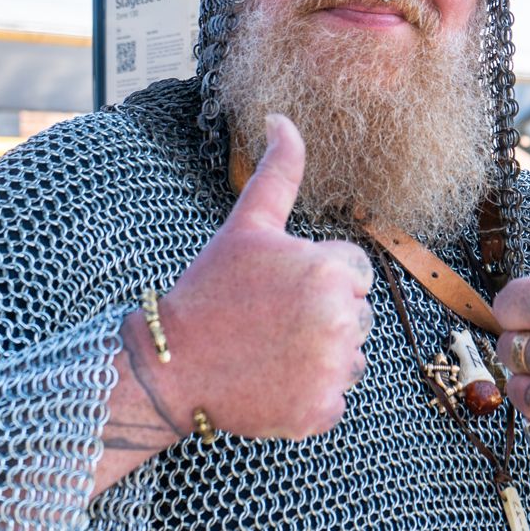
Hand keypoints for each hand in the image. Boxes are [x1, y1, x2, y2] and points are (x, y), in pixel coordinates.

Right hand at [158, 115, 373, 439]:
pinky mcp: (323, 411)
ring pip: (351, 355)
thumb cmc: (209, 288)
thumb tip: (282, 118)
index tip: (277, 287)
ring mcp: (333, 369)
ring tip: (271, 348)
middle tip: (269, 319)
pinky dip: (311, 394)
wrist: (173, 365)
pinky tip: (273, 380)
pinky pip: (337, 396)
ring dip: (321, 354)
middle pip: (356, 313)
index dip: (316, 276)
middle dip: (321, 314)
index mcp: (330, 269)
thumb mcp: (246, 225)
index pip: (354, 271)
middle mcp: (340, 319)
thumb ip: (277, 171)